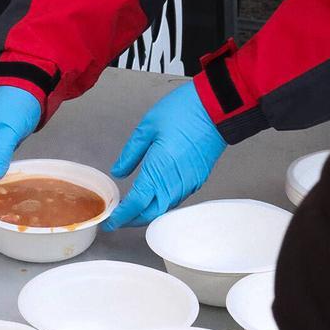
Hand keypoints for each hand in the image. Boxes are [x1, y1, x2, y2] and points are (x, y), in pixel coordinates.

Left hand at [102, 82, 226, 229]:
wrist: (218, 107)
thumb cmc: (184, 111)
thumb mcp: (147, 127)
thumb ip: (130, 154)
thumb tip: (118, 171)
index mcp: (159, 170)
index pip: (136, 204)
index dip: (122, 216)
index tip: (110, 222)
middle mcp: (175, 183)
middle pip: (151, 214)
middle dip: (133, 220)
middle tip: (118, 219)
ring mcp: (189, 183)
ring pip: (164, 209)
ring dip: (148, 213)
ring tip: (132, 209)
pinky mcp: (198, 179)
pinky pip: (176, 200)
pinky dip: (161, 204)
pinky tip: (153, 197)